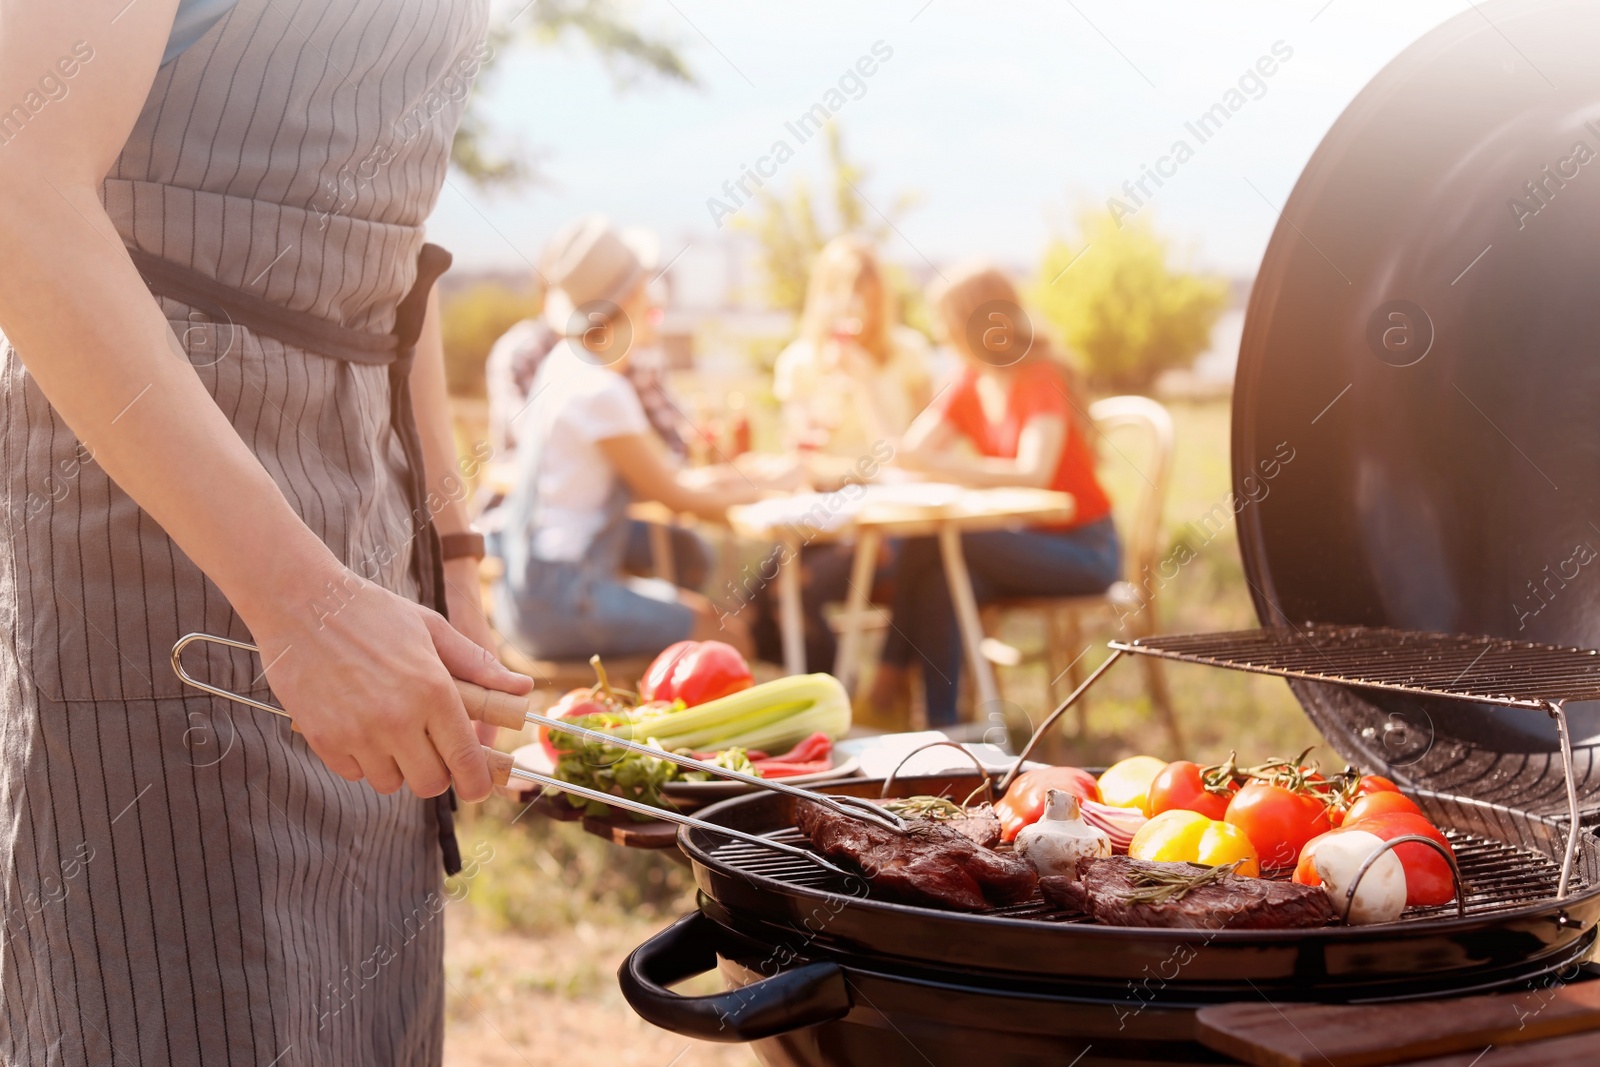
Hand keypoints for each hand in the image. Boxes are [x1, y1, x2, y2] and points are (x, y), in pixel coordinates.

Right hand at [247, 562, 532, 802]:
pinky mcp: (323, 738)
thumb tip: (524, 687)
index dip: (477, 782)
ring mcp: (358, 732)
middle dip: (436, 773)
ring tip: (389, 730)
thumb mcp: (432, 628)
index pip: (465, 760)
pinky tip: (358, 726)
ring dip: (396, 766)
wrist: (302, 602)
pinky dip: (360, 760)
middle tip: (429, 750)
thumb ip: (478, 665)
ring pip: (390, 783)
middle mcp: (399, 718)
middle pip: (430, 783)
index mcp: (433, 691)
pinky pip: (354, 773)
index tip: (478, 787)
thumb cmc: (373, 612)